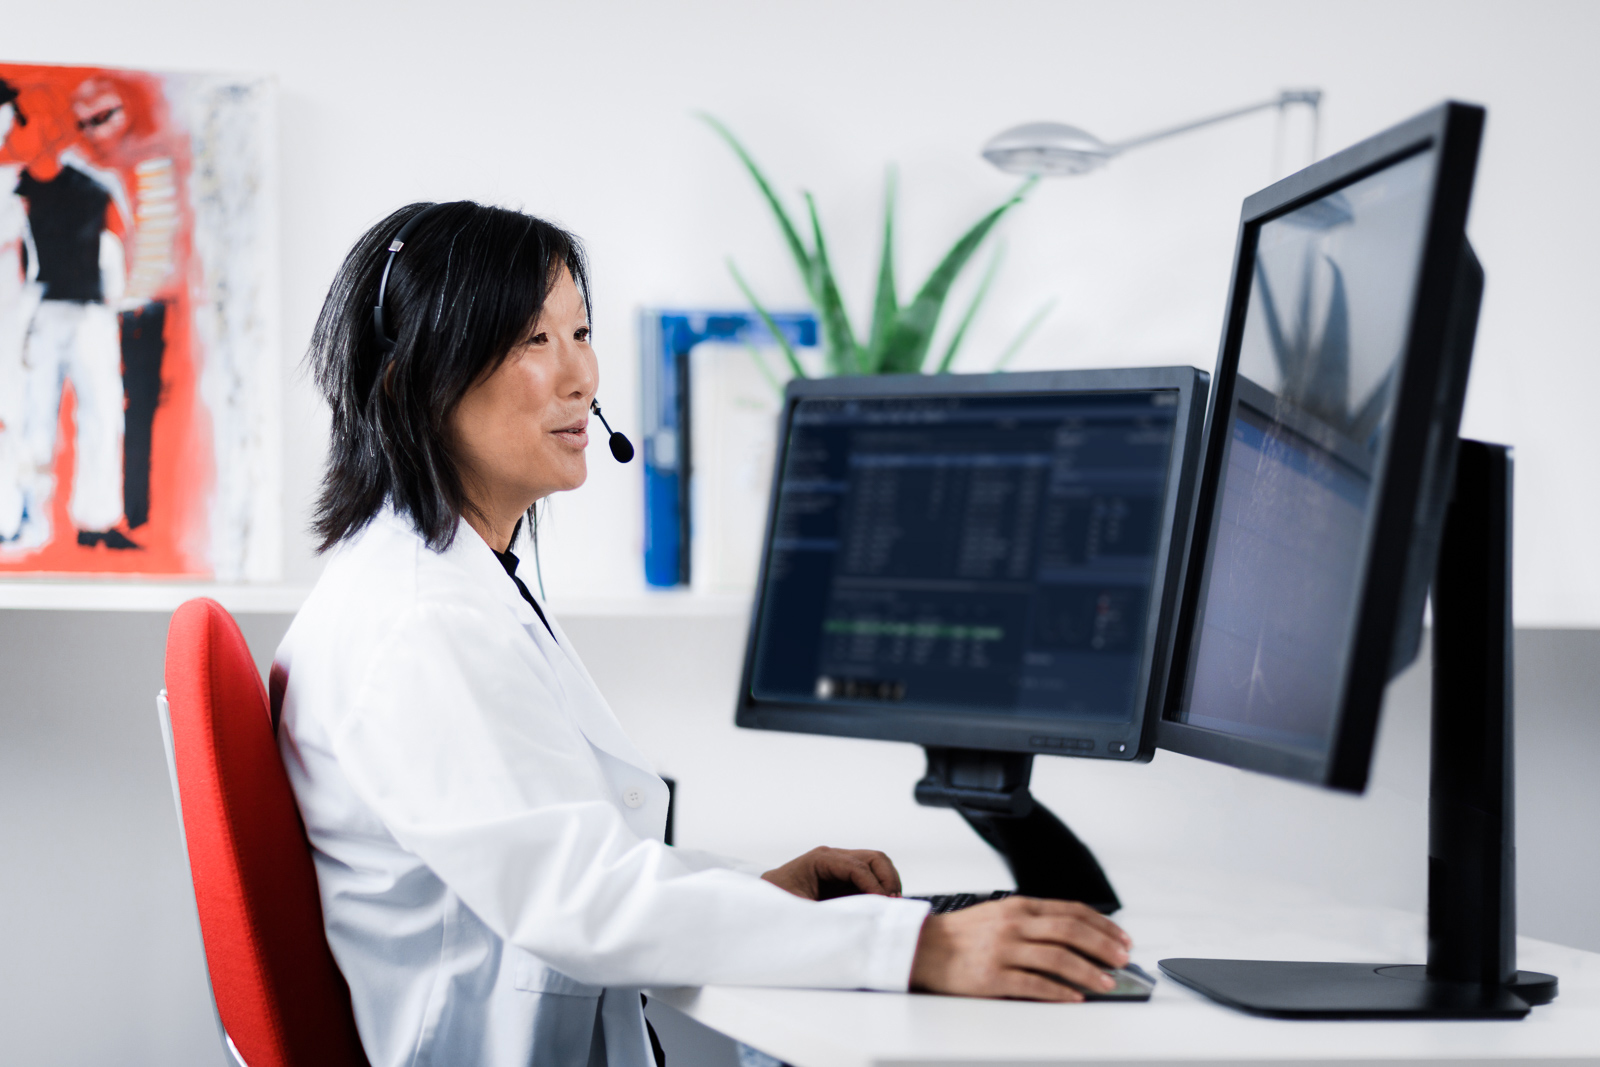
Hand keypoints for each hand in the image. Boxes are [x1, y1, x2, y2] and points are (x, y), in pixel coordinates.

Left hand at [761, 846, 902, 900]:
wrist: (763, 903)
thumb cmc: (778, 904)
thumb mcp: (799, 911)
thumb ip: (827, 913)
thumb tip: (856, 921)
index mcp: (820, 859)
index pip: (857, 866)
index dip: (874, 885)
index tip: (883, 905)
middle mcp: (833, 858)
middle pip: (874, 858)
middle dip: (887, 879)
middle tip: (894, 904)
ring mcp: (841, 866)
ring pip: (877, 865)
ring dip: (888, 883)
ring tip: (892, 905)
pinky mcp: (846, 879)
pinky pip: (872, 878)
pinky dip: (882, 889)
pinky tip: (883, 906)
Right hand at [910, 896, 1131, 1001]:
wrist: (922, 948)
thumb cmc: (963, 935)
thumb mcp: (999, 914)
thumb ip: (1033, 920)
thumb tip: (1074, 934)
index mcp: (1019, 907)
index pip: (1071, 911)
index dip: (1102, 925)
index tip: (1121, 939)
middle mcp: (1014, 925)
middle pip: (1070, 931)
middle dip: (1103, 946)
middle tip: (1122, 960)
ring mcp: (1004, 950)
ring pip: (1059, 958)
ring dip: (1089, 971)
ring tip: (1107, 982)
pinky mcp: (994, 977)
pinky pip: (1035, 984)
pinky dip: (1060, 992)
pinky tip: (1075, 997)